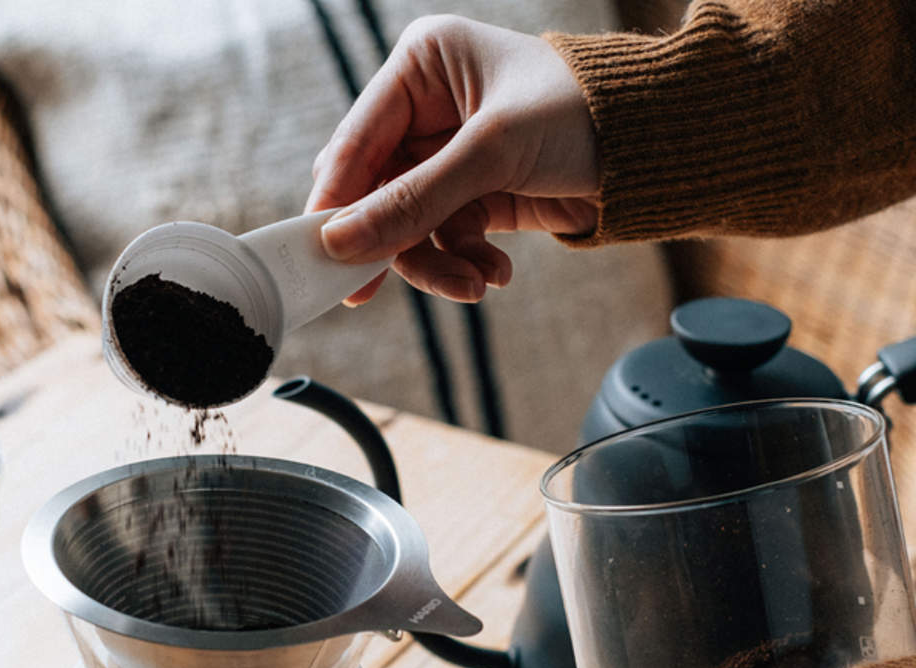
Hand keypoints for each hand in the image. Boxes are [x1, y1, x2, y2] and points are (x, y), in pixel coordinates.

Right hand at [306, 16, 599, 304]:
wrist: (656, 150)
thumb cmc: (582, 114)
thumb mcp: (490, 154)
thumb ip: (413, 201)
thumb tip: (341, 243)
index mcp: (421, 67)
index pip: (356, 143)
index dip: (336, 201)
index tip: (321, 254)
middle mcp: (428, 110)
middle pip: (376, 193)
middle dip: (391, 242)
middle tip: (368, 291)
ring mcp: (449, 158)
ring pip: (409, 229)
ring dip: (437, 264)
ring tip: (474, 284)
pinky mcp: (473, 197)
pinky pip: (444, 243)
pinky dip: (464, 264)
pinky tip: (494, 272)